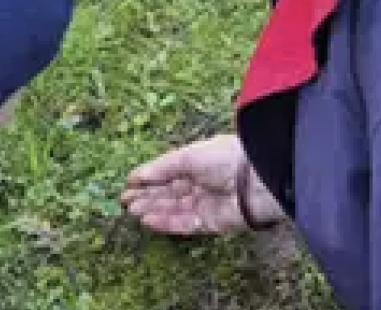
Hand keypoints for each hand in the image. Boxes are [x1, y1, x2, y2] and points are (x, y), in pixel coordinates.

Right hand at [119, 133, 283, 235]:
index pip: (169, 173)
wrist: (256, 180)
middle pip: (169, 193)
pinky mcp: (211, 223)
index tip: (129, 184)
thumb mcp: (188, 156)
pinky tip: (148, 220)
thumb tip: (136, 176)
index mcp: (200, 163)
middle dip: (147, 196)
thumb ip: (161, 168)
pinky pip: (184, 225)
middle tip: (124, 201)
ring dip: (153, 210)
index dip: (149, 179)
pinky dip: (165, 223)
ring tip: (132, 210)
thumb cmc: (225, 159)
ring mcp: (206, 205)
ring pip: (174, 209)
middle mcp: (202, 184)